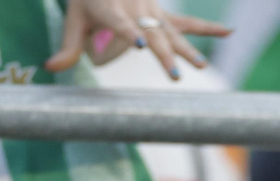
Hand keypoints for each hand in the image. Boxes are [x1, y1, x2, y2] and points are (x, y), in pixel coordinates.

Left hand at [45, 0, 228, 79]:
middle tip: (175, 75)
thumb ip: (66, 47)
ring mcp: (152, 11)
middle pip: (153, 33)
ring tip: (200, 66)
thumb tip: (50, 68)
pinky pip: (188, 23)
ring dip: (186, 50)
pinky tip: (229, 33)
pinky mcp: (162, 14)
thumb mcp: (72, 20)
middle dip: (164, 54)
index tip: (140, 44)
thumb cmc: (87, 0)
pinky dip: (208, 28)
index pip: (120, 23)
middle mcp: (135, 8)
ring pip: (172, 32)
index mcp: (109, 8)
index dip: (130, 33)